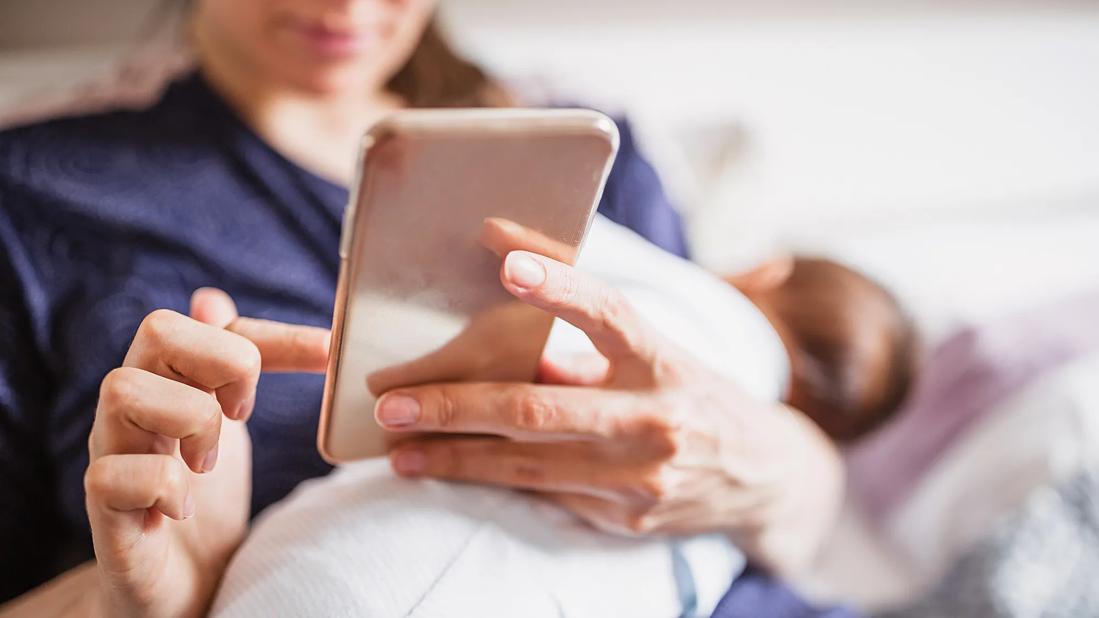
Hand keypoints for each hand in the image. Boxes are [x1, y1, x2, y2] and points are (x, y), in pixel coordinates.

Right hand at [84, 289, 327, 616]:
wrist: (180, 590)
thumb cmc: (202, 506)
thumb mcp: (227, 428)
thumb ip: (227, 369)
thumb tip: (211, 300)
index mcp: (170, 385)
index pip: (211, 323)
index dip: (274, 333)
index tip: (328, 353)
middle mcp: (133, 410)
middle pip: (157, 329)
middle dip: (222, 361)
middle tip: (244, 413)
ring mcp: (113, 455)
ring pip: (123, 387)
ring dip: (190, 420)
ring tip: (207, 465)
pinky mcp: (105, 510)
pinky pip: (111, 473)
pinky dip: (163, 487)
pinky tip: (182, 508)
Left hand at [377, 252, 842, 573]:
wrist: (762, 477)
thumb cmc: (693, 398)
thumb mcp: (657, 360)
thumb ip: (584, 355)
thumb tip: (498, 347)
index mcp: (665, 361)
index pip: (610, 314)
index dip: (558, 287)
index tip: (506, 262)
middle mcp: (657, 420)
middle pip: (540, 409)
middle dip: (455, 407)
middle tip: (391, 403)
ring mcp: (642, 479)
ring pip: (528, 465)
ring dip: (454, 459)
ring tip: (399, 450)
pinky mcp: (628, 520)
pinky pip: (546, 496)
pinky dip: (492, 483)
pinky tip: (447, 476)